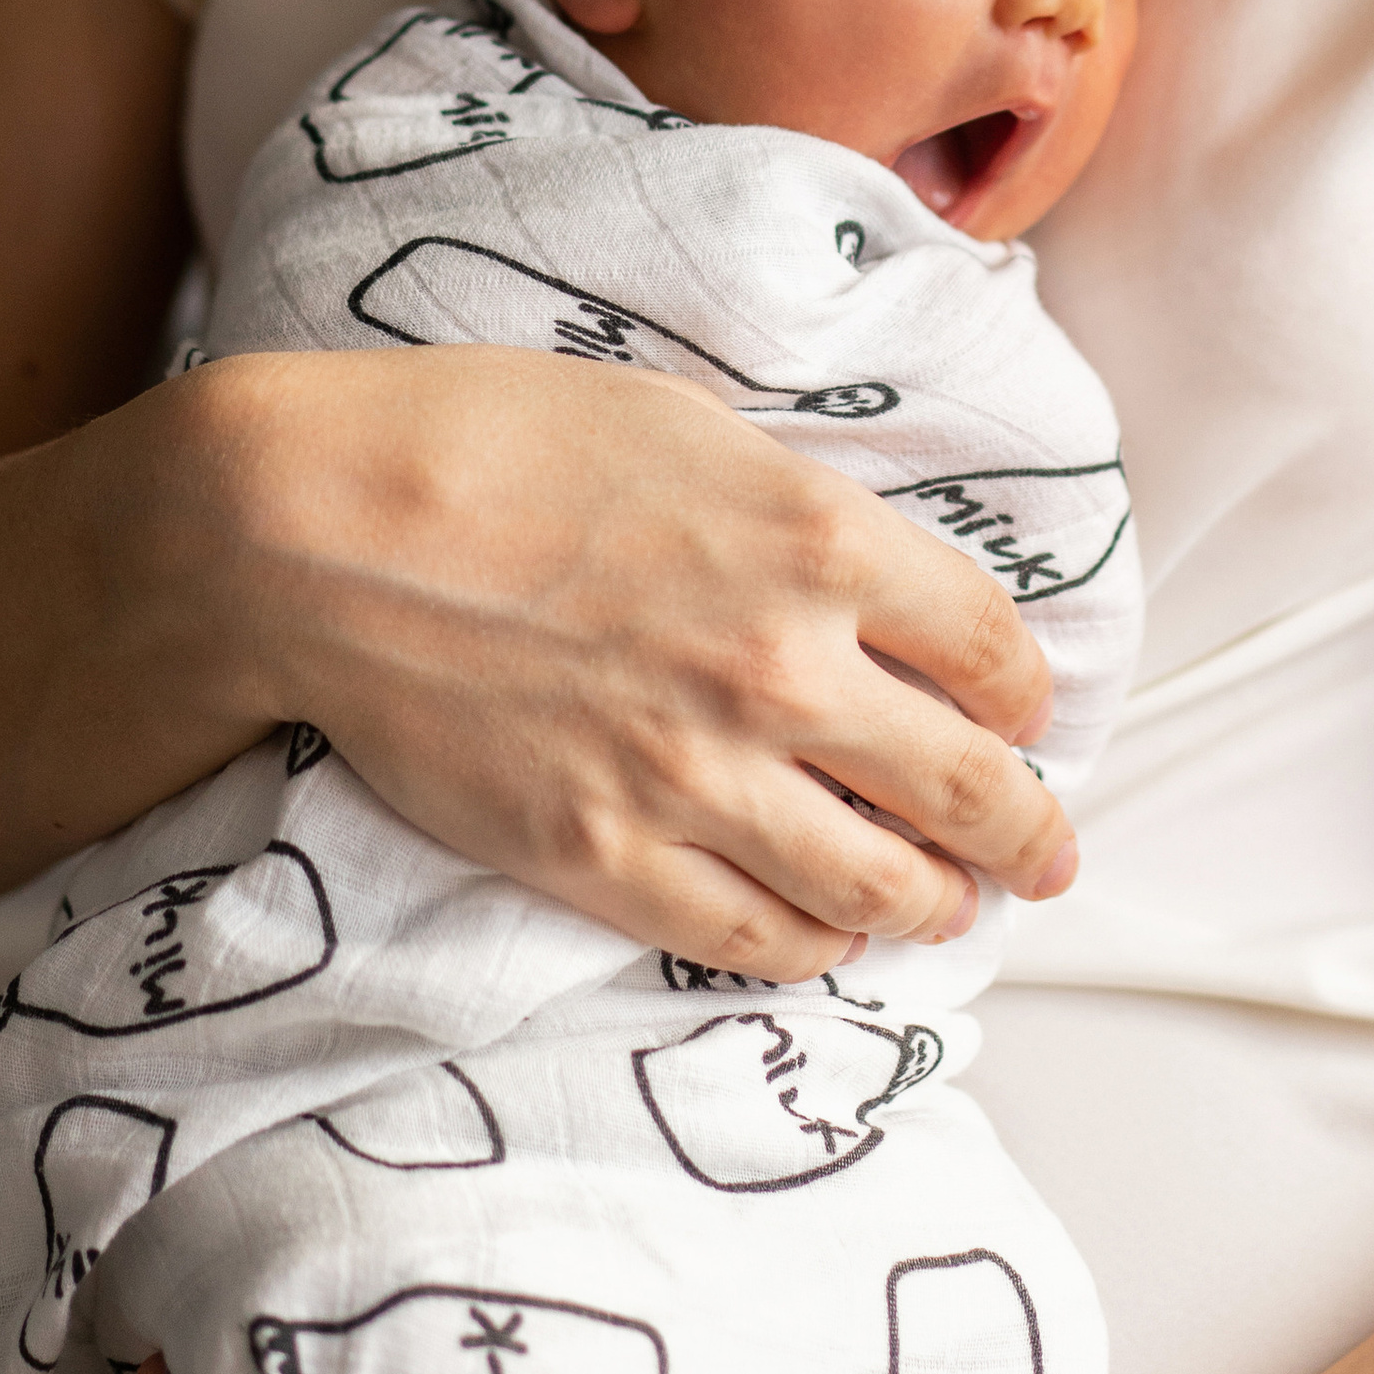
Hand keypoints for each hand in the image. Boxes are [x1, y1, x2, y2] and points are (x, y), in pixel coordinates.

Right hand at [203, 343, 1077, 983]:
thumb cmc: (500, 440)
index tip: (1027, 715)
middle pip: (969, 787)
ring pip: (877, 885)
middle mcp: (785, 669)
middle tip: (1048, 854)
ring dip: (936, 904)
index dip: (1029, 698)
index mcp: (822, 541)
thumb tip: (883, 582)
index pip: (996, 651)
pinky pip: (755, 937)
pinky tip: (831, 934)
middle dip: (1028, 833)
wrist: (324, 527)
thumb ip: (806, 513)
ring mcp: (696, 777)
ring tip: (952, 908)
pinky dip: (815, 946)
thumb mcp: (696, 427)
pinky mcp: (604, 857)